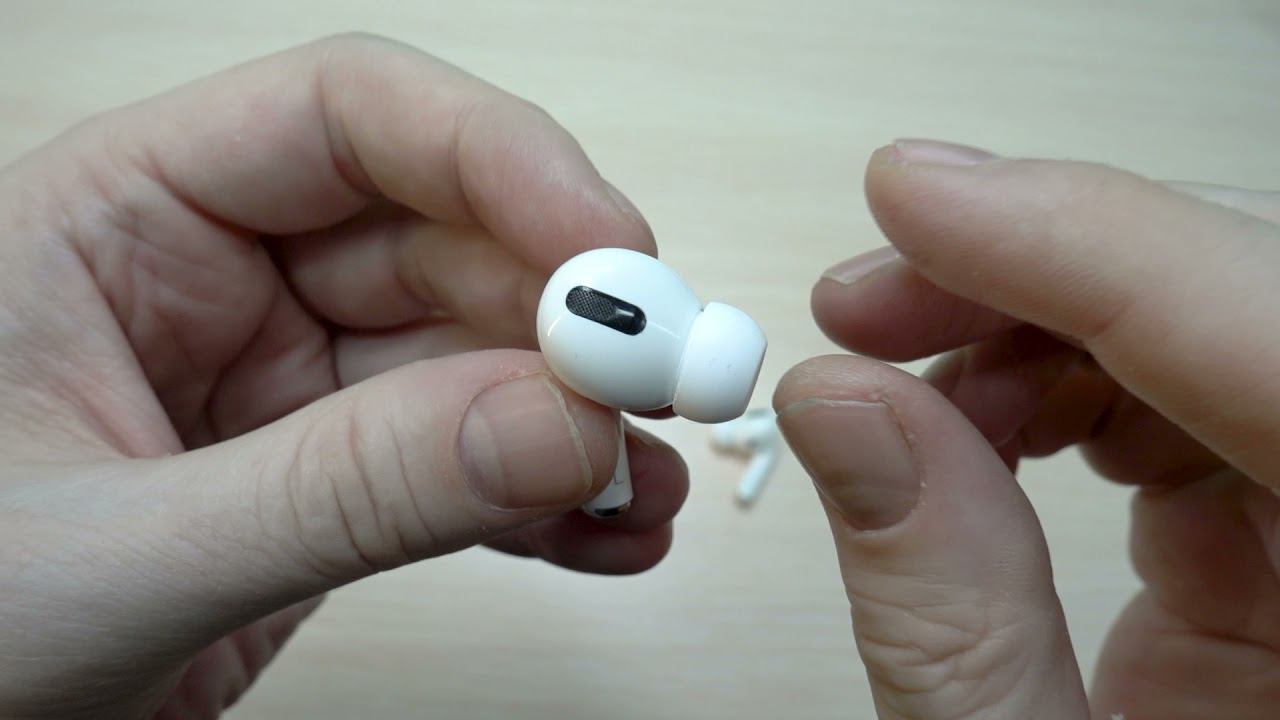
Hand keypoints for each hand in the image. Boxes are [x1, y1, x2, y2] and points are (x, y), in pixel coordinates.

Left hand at [0, 34, 686, 718]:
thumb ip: (346, 487)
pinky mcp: (326, 477)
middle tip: (660, 389)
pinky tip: (608, 535)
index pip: (343, 118)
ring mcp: (282, 382)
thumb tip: (558, 426)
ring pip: (474, 356)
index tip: (612, 254)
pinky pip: (462, 460)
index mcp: (122, 220)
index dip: (496, 159)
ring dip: (576, 419)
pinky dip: (544, 499)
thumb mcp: (121, 556)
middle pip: (442, 238)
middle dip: (565, 314)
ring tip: (644, 487)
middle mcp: (216, 279)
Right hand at [775, 139, 1279, 718]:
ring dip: (1034, 332)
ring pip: (1206, 337)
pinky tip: (965, 429)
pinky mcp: (1272, 552)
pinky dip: (1051, 395)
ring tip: (896, 390)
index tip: (921, 202)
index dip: (1103, 251)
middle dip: (1045, 276)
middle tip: (864, 304)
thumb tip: (840, 408)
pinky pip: (1178, 410)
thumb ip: (947, 618)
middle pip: (1243, 312)